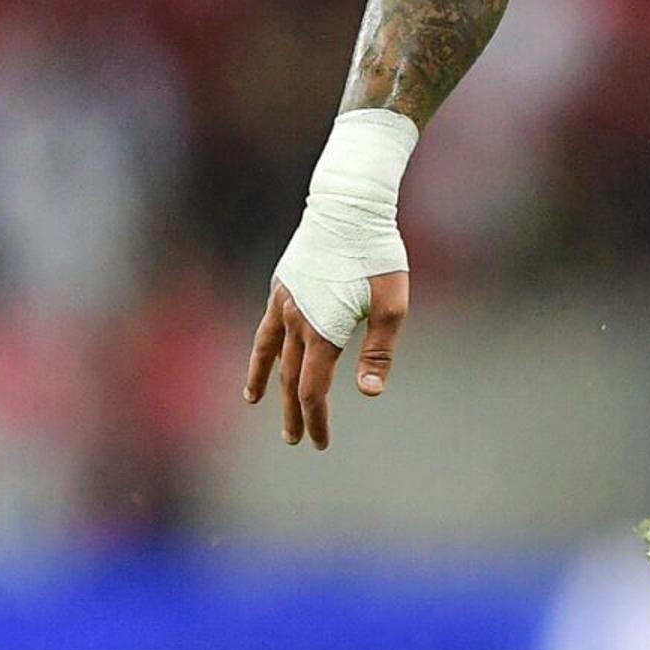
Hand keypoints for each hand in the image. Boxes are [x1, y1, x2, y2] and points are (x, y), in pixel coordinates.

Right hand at [244, 267, 409, 450]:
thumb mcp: (391, 304)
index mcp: (323, 329)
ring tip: (258, 403)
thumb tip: (369, 393)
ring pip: (270, 353)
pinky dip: (262, 348)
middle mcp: (297, 319)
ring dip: (267, 382)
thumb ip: (378, 351)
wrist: (347, 207)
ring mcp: (284, 301)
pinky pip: (266, 327)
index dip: (316, 419)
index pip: (313, 389)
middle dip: (294, 412)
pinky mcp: (282, 285)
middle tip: (296, 439)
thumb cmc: (377, 254)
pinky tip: (264, 356)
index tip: (320, 443)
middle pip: (291, 378)